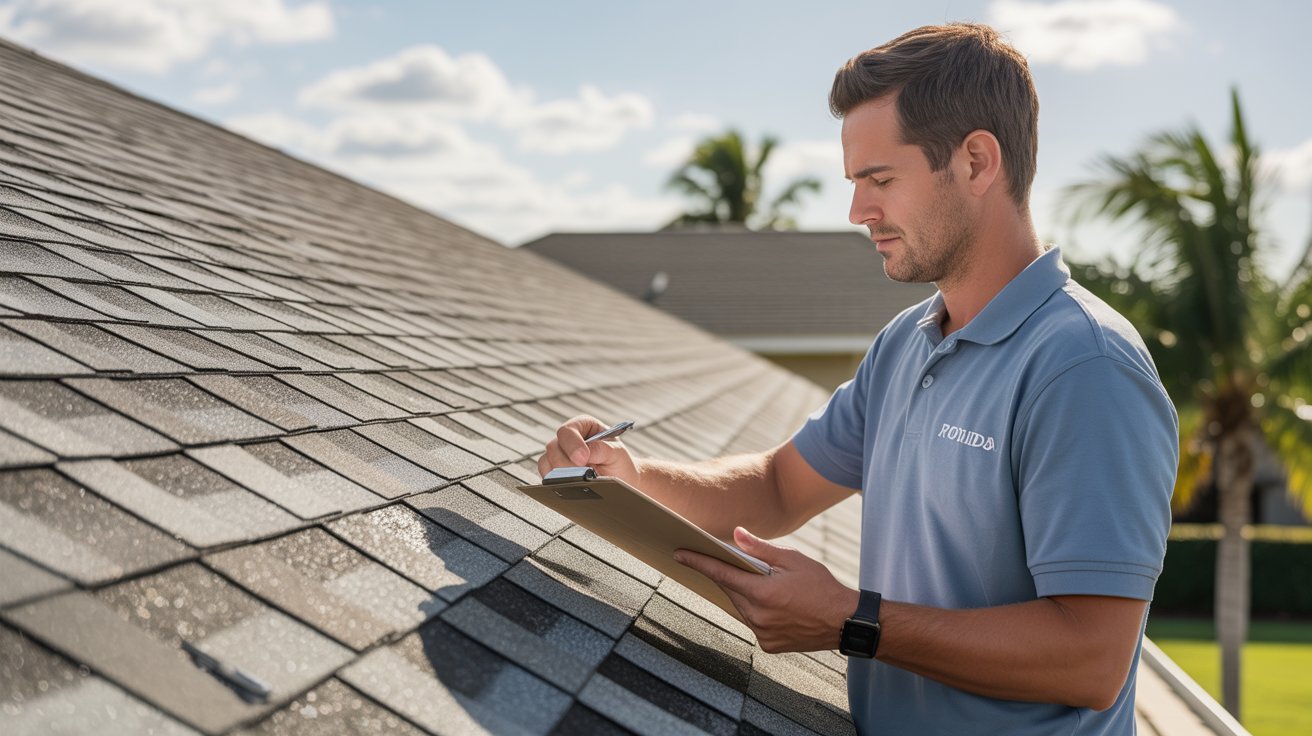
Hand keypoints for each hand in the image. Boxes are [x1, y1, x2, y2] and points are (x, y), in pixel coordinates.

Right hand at [537, 415, 640, 484]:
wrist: (620, 481)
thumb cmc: (619, 462)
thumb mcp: (618, 453)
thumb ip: (602, 449)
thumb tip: (584, 453)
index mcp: (583, 426)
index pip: (568, 430)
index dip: (573, 445)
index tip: (583, 459)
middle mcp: (568, 439)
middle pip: (554, 447)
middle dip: (566, 463)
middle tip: (581, 474)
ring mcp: (559, 455)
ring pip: (546, 461)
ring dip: (560, 474)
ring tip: (579, 481)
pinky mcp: (555, 472)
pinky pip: (546, 476)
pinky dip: (555, 482)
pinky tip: (570, 486)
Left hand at [674, 527, 857, 652]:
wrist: (845, 622)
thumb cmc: (822, 587)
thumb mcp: (793, 560)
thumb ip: (761, 549)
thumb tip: (736, 535)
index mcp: (762, 592)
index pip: (721, 574)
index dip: (698, 562)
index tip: (680, 554)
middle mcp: (758, 616)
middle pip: (730, 591)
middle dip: (727, 576)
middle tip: (726, 562)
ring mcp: (762, 633)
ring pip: (740, 608)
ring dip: (743, 594)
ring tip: (758, 583)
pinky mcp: (768, 645)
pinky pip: (752, 623)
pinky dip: (755, 611)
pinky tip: (772, 604)